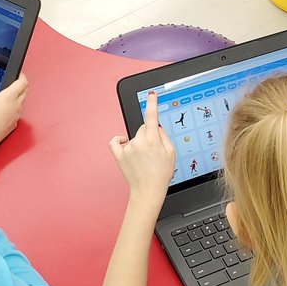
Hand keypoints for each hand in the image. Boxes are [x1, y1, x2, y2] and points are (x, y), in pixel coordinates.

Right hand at [0, 75, 27, 146]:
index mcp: (10, 96)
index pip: (23, 82)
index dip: (22, 76)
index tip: (19, 74)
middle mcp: (16, 105)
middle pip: (25, 91)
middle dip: (21, 85)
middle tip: (15, 83)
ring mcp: (17, 115)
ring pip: (22, 102)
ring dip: (18, 97)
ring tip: (9, 96)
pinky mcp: (14, 124)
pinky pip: (17, 113)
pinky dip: (14, 108)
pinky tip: (5, 110)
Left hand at [109, 91, 174, 205]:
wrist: (148, 191)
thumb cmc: (161, 174)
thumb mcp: (171, 153)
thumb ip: (164, 136)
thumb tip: (156, 127)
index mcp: (153, 140)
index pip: (151, 116)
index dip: (152, 103)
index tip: (151, 95)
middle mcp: (138, 142)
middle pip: (143, 128)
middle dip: (149, 134)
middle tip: (154, 150)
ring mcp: (127, 148)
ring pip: (134, 136)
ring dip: (139, 142)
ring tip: (144, 158)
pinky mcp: (119, 155)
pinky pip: (115, 142)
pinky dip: (119, 140)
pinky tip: (124, 143)